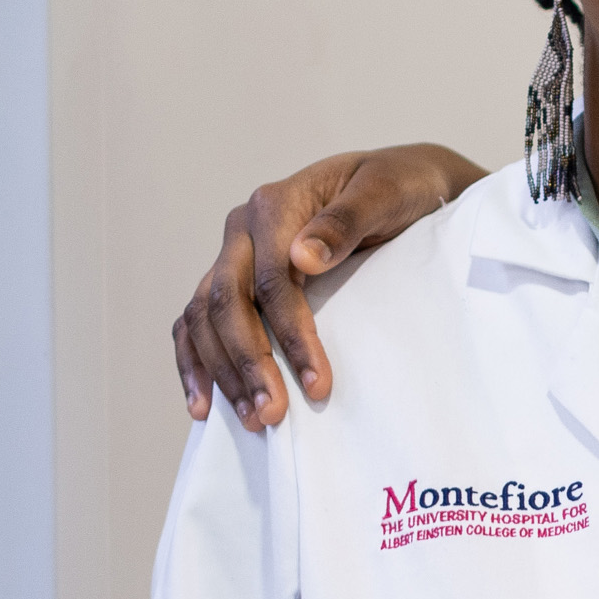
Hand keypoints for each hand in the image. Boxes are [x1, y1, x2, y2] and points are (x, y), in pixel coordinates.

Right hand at [174, 144, 486, 428]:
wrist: (402, 180)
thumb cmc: (398, 186)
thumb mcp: (385, 195)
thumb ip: (345, 221)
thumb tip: (301, 257)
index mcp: (275, 205)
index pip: (271, 280)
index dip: (291, 335)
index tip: (318, 384)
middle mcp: (242, 228)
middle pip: (227, 303)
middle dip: (249, 363)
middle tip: (273, 414)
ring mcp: (233, 253)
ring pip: (205, 317)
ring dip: (223, 372)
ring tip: (254, 418)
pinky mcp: (234, 276)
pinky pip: (197, 321)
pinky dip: (196, 361)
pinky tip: (205, 403)